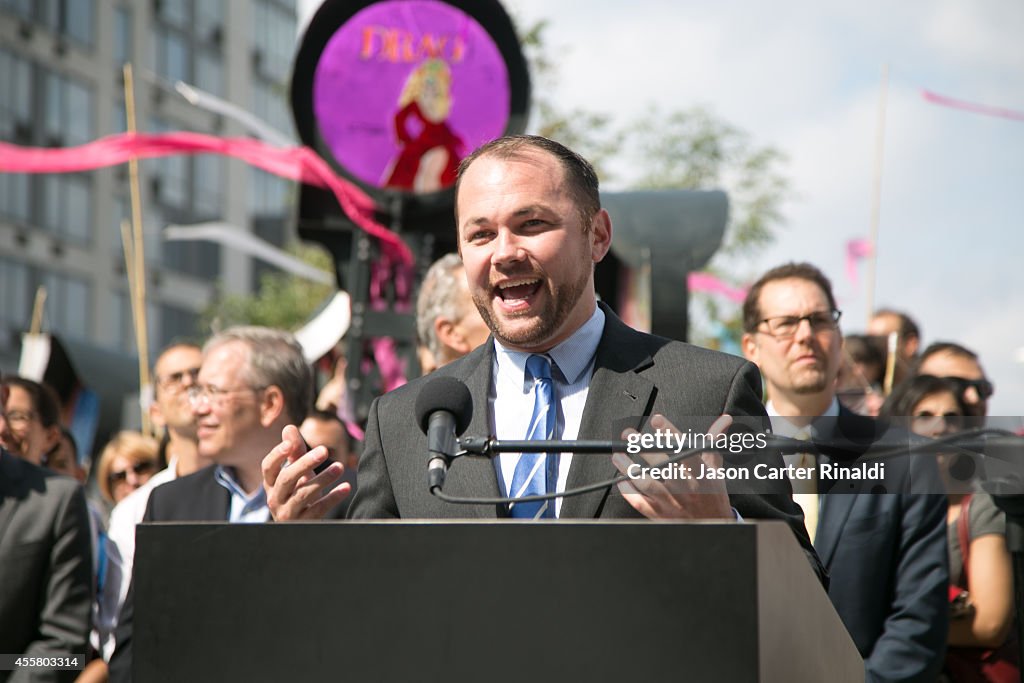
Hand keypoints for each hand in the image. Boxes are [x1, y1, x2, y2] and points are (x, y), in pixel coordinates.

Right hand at [262, 424, 351, 520]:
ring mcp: (287, 513)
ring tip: (340, 467)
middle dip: (305, 463)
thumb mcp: (296, 473)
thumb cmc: (297, 493)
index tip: (290, 444)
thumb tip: (289, 428)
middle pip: (286, 479)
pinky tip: (346, 487)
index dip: (277, 455)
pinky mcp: (303, 524)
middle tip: (325, 450)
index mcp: (271, 484)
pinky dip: (333, 498)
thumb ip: (294, 451)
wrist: (300, 526)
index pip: (268, 467)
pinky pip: (318, 510)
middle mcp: (275, 498)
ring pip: (303, 494)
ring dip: (323, 479)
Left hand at [612, 414, 733, 519]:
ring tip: (618, 455)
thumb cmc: (712, 495)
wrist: (711, 527)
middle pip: (660, 464)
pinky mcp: (659, 515)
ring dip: (628, 468)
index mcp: (700, 474)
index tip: (657, 420)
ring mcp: (670, 502)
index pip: (684, 450)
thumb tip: (724, 420)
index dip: (670, 433)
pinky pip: (638, 502)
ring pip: (645, 483)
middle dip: (641, 447)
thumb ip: (713, 442)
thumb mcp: (715, 468)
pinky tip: (621, 479)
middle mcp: (685, 488)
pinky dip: (627, 490)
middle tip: (628, 435)